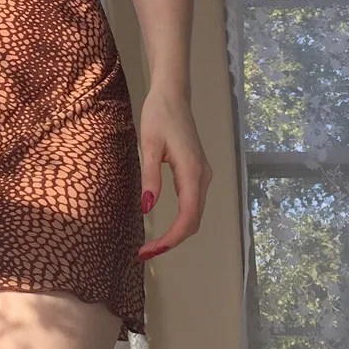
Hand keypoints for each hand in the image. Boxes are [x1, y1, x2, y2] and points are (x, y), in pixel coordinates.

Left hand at [136, 86, 211, 261]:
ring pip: (194, 214)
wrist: (172, 95)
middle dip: (172, 241)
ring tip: (151, 245)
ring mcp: (203, 175)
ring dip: (176, 233)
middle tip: (145, 253)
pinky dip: (180, 220)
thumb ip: (150, 177)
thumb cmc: (159, 115)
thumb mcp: (149, 145)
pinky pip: (192, 203)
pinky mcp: (197, 172)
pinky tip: (163, 226)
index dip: (170, 239)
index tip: (149, 251)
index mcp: (193, 172)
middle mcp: (203, 177)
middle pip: (193, 221)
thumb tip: (148, 208)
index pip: (188, 217)